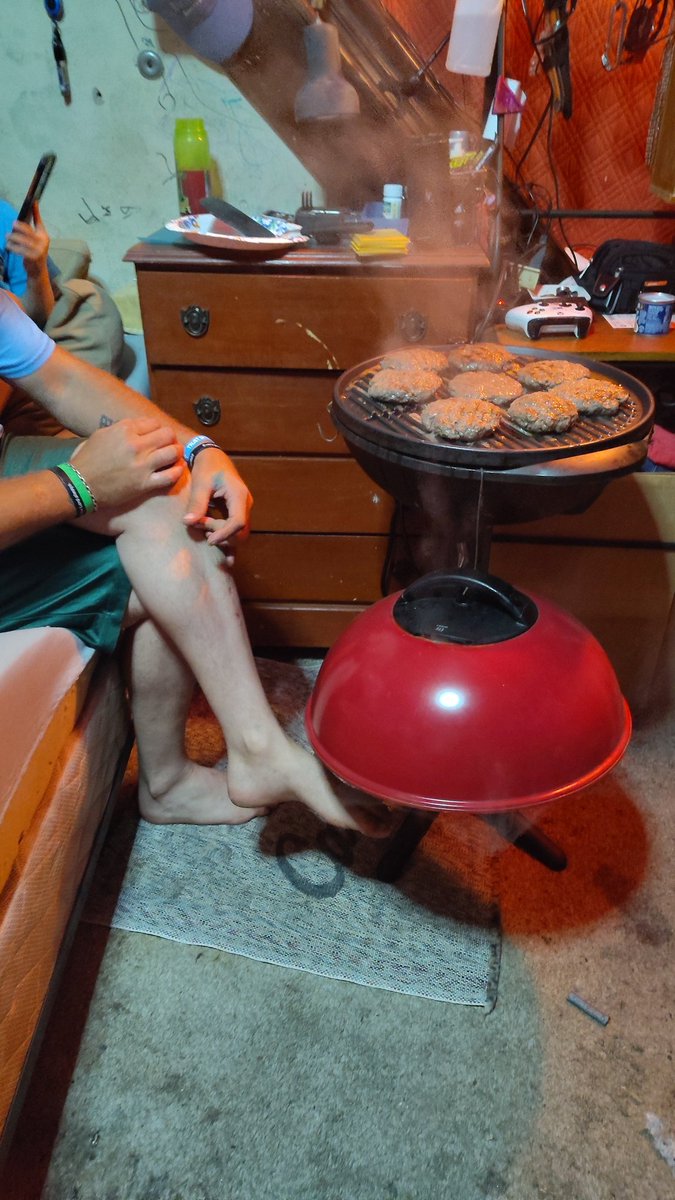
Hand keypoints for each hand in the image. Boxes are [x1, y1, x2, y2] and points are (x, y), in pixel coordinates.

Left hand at [7, 202, 49, 275]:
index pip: (39, 222)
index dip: (36, 212)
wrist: (38, 271)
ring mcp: (38, 250)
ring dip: (13, 238)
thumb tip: (33, 208)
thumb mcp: (37, 240)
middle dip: (19, 226)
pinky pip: (20, 250)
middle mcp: (43, 242)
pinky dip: (13, 247)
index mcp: (44, 236)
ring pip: (22, 240)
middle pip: (28, 231)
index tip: (33, 201)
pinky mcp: (33, 257)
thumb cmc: (35, 252)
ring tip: (7, 237)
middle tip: (12, 224)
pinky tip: (9, 246)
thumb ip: (35, 226)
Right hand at [71, 417, 183, 506]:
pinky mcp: (144, 484)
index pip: (154, 423)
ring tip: (173, 458)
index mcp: (124, 429)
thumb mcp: (102, 435)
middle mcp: (135, 445)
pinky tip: (176, 470)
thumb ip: (123, 429)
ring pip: (173, 452)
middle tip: (167, 446)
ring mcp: (141, 465)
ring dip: (175, 454)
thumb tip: (140, 427)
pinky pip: (171, 475)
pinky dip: (177, 471)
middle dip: (170, 439)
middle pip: (168, 435)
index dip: (157, 430)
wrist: (79, 485)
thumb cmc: (87, 459)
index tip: (156, 437)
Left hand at [182, 446, 252, 563]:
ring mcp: (243, 509)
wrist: (212, 456)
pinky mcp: (237, 512)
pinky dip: (230, 541)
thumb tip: (188, 522)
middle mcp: (246, 504)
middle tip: (201, 526)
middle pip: (240, 531)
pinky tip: (228, 560)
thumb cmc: (206, 467)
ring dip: (221, 535)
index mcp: (239, 495)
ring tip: (204, 527)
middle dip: (221, 534)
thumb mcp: (200, 483)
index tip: (209, 540)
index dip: (224, 534)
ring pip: (239, 533)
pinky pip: (237, 531)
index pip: (238, 522)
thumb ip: (196, 503)